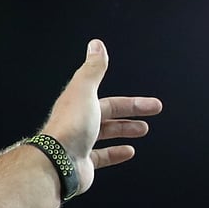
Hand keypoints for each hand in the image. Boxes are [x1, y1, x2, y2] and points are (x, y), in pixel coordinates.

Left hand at [41, 39, 161, 196]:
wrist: (56, 162)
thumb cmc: (70, 128)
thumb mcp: (85, 91)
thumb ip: (93, 70)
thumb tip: (96, 45)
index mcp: (78, 105)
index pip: (108, 101)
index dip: (132, 103)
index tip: (152, 104)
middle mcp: (77, 123)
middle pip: (108, 115)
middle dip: (131, 112)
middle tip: (153, 112)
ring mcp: (79, 143)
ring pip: (105, 134)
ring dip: (124, 130)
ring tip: (143, 130)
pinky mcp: (82, 162)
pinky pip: (101, 156)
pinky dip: (116, 153)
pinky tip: (129, 151)